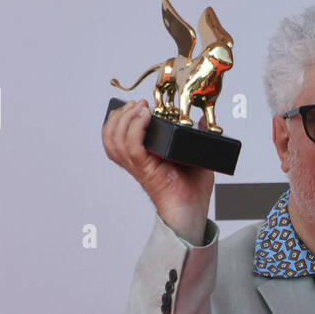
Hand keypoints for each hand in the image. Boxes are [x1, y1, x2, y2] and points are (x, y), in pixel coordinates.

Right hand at [101, 100, 215, 241]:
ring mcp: (139, 167)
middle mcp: (136, 162)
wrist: (193, 209)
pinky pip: (132, 148)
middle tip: (138, 104)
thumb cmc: (193, 188)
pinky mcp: (146, 170)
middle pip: (111, 136)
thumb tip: (203, 122)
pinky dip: (135, 130)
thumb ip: (197, 137)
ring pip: (116, 140)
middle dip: (121, 115)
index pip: (116, 136)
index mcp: (142, 157)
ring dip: (125, 119)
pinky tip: (145, 119)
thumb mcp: (194, 156)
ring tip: (140, 108)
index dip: (120, 118)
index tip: (136, 105)